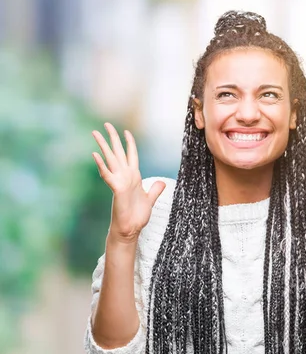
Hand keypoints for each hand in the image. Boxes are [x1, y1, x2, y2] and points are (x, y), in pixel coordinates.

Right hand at [92, 123, 164, 242]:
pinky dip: (102, 165)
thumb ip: (155, 190)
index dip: (129, 143)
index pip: (131, 155)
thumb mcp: (150, 199)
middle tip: (105, 124)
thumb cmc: (137, 216)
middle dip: (112, 138)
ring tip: (95, 133)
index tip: (126, 131)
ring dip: (103, 146)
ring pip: (111, 159)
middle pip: (118, 152)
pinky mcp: (116, 189)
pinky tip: (95, 155)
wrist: (131, 229)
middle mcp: (125, 176)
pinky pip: (107, 175)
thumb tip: (162, 182)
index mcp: (134, 176)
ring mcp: (119, 181)